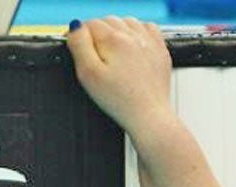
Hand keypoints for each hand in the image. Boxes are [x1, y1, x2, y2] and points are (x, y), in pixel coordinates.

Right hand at [66, 17, 172, 139]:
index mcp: (113, 40)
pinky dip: (138, 33)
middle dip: (98, 34)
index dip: (80, 37)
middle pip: (108, 21)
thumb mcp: (88, 74)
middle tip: (96, 58)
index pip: (89, 24)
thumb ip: (79, 45)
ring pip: (127, 22)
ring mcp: (149, 42)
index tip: (80, 51)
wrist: (149, 116)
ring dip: (117, 31)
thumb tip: (76, 26)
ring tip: (113, 53)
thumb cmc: (119, 101)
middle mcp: (133, 35)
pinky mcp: (160, 51)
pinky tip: (133, 47)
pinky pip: (147, 28)